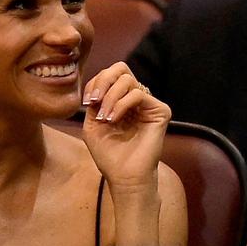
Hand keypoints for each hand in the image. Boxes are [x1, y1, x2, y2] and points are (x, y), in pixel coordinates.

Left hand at [81, 63, 169, 188]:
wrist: (124, 176)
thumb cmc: (109, 155)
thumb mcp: (92, 124)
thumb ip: (94, 101)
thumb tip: (98, 84)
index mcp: (121, 100)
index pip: (110, 75)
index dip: (95, 82)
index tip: (87, 103)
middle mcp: (136, 99)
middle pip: (121, 69)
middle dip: (103, 81)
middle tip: (94, 100)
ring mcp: (149, 104)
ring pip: (128, 80)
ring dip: (110, 97)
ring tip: (105, 118)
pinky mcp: (160, 111)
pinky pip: (138, 94)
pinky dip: (121, 104)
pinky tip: (114, 119)